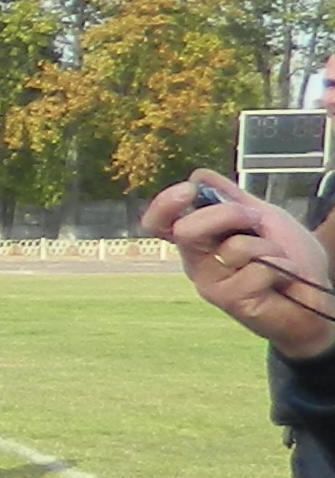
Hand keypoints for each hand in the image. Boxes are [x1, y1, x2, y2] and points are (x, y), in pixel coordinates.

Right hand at [143, 179, 334, 357]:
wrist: (317, 296)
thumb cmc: (288, 260)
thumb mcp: (263, 218)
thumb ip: (232, 198)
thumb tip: (198, 175)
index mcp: (200, 241)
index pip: (160, 224)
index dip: (164, 205)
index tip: (189, 191)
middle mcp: (197, 263)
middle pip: (186, 230)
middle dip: (228, 215)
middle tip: (257, 222)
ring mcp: (212, 284)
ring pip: (232, 248)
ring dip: (269, 248)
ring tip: (278, 261)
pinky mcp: (232, 301)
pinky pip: (257, 271)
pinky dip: (282, 269)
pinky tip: (283, 281)